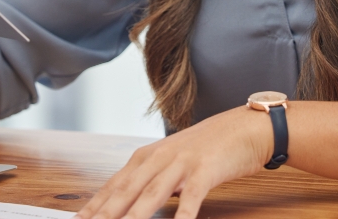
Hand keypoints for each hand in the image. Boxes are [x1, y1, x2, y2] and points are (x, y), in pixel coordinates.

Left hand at [76, 106, 272, 218]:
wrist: (243, 127)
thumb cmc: (207, 148)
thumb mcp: (171, 162)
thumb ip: (150, 181)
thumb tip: (128, 204)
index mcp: (146, 157)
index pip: (112, 186)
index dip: (93, 206)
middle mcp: (158, 158)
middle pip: (125, 191)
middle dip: (104, 213)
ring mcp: (181, 163)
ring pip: (151, 194)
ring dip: (134, 216)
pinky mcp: (205, 170)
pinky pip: (192, 196)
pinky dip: (183, 214)